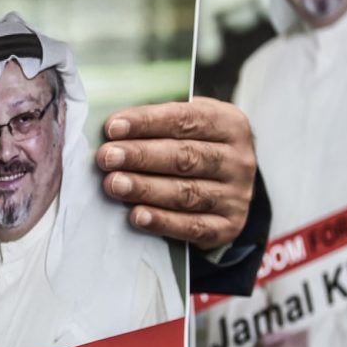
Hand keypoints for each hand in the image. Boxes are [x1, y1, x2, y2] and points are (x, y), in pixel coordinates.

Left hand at [96, 97, 256, 250]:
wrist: (224, 190)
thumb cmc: (193, 147)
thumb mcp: (186, 126)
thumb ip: (157, 123)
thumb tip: (112, 126)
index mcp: (230, 124)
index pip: (186, 119)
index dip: (148, 122)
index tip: (113, 127)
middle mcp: (239, 160)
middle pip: (186, 157)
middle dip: (141, 156)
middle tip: (107, 157)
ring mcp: (237, 196)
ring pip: (187, 192)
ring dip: (146, 188)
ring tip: (114, 184)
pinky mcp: (228, 227)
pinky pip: (193, 227)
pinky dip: (163, 221)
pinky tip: (137, 216)